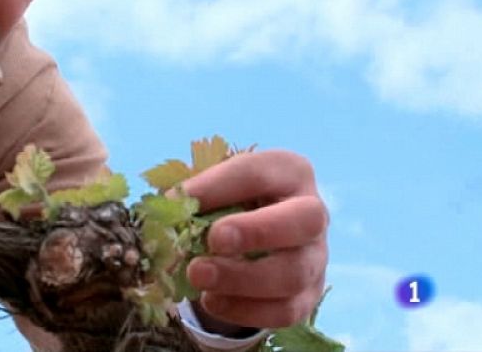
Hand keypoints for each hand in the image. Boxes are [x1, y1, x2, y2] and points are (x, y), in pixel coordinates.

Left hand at [182, 149, 328, 329]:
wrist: (257, 240)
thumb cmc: (231, 204)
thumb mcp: (214, 189)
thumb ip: (192, 197)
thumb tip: (165, 214)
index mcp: (288, 172)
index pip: (258, 173)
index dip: (217, 187)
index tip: (180, 200)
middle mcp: (313, 212)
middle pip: (304, 220)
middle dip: (256, 231)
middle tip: (213, 240)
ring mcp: (316, 257)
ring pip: (293, 273)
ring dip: (241, 279)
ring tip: (197, 276)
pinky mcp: (308, 296)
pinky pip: (285, 311)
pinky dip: (244, 310)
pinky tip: (212, 300)